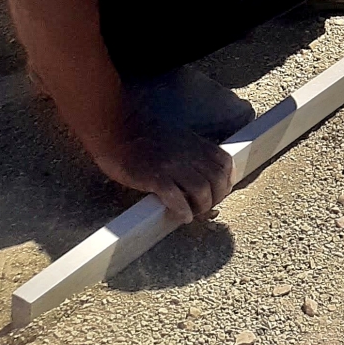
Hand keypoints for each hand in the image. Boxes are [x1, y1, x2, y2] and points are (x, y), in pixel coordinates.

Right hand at [92, 125, 233, 223]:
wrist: (116, 128)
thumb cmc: (142, 136)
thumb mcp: (176, 137)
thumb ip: (191, 151)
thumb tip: (202, 173)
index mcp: (195, 143)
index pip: (225, 163)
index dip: (227, 181)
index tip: (220, 192)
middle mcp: (188, 153)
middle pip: (217, 180)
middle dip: (216, 198)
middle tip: (205, 207)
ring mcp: (171, 165)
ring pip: (201, 190)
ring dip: (201, 207)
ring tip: (193, 214)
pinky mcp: (154, 177)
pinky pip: (176, 198)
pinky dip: (182, 210)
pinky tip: (182, 216)